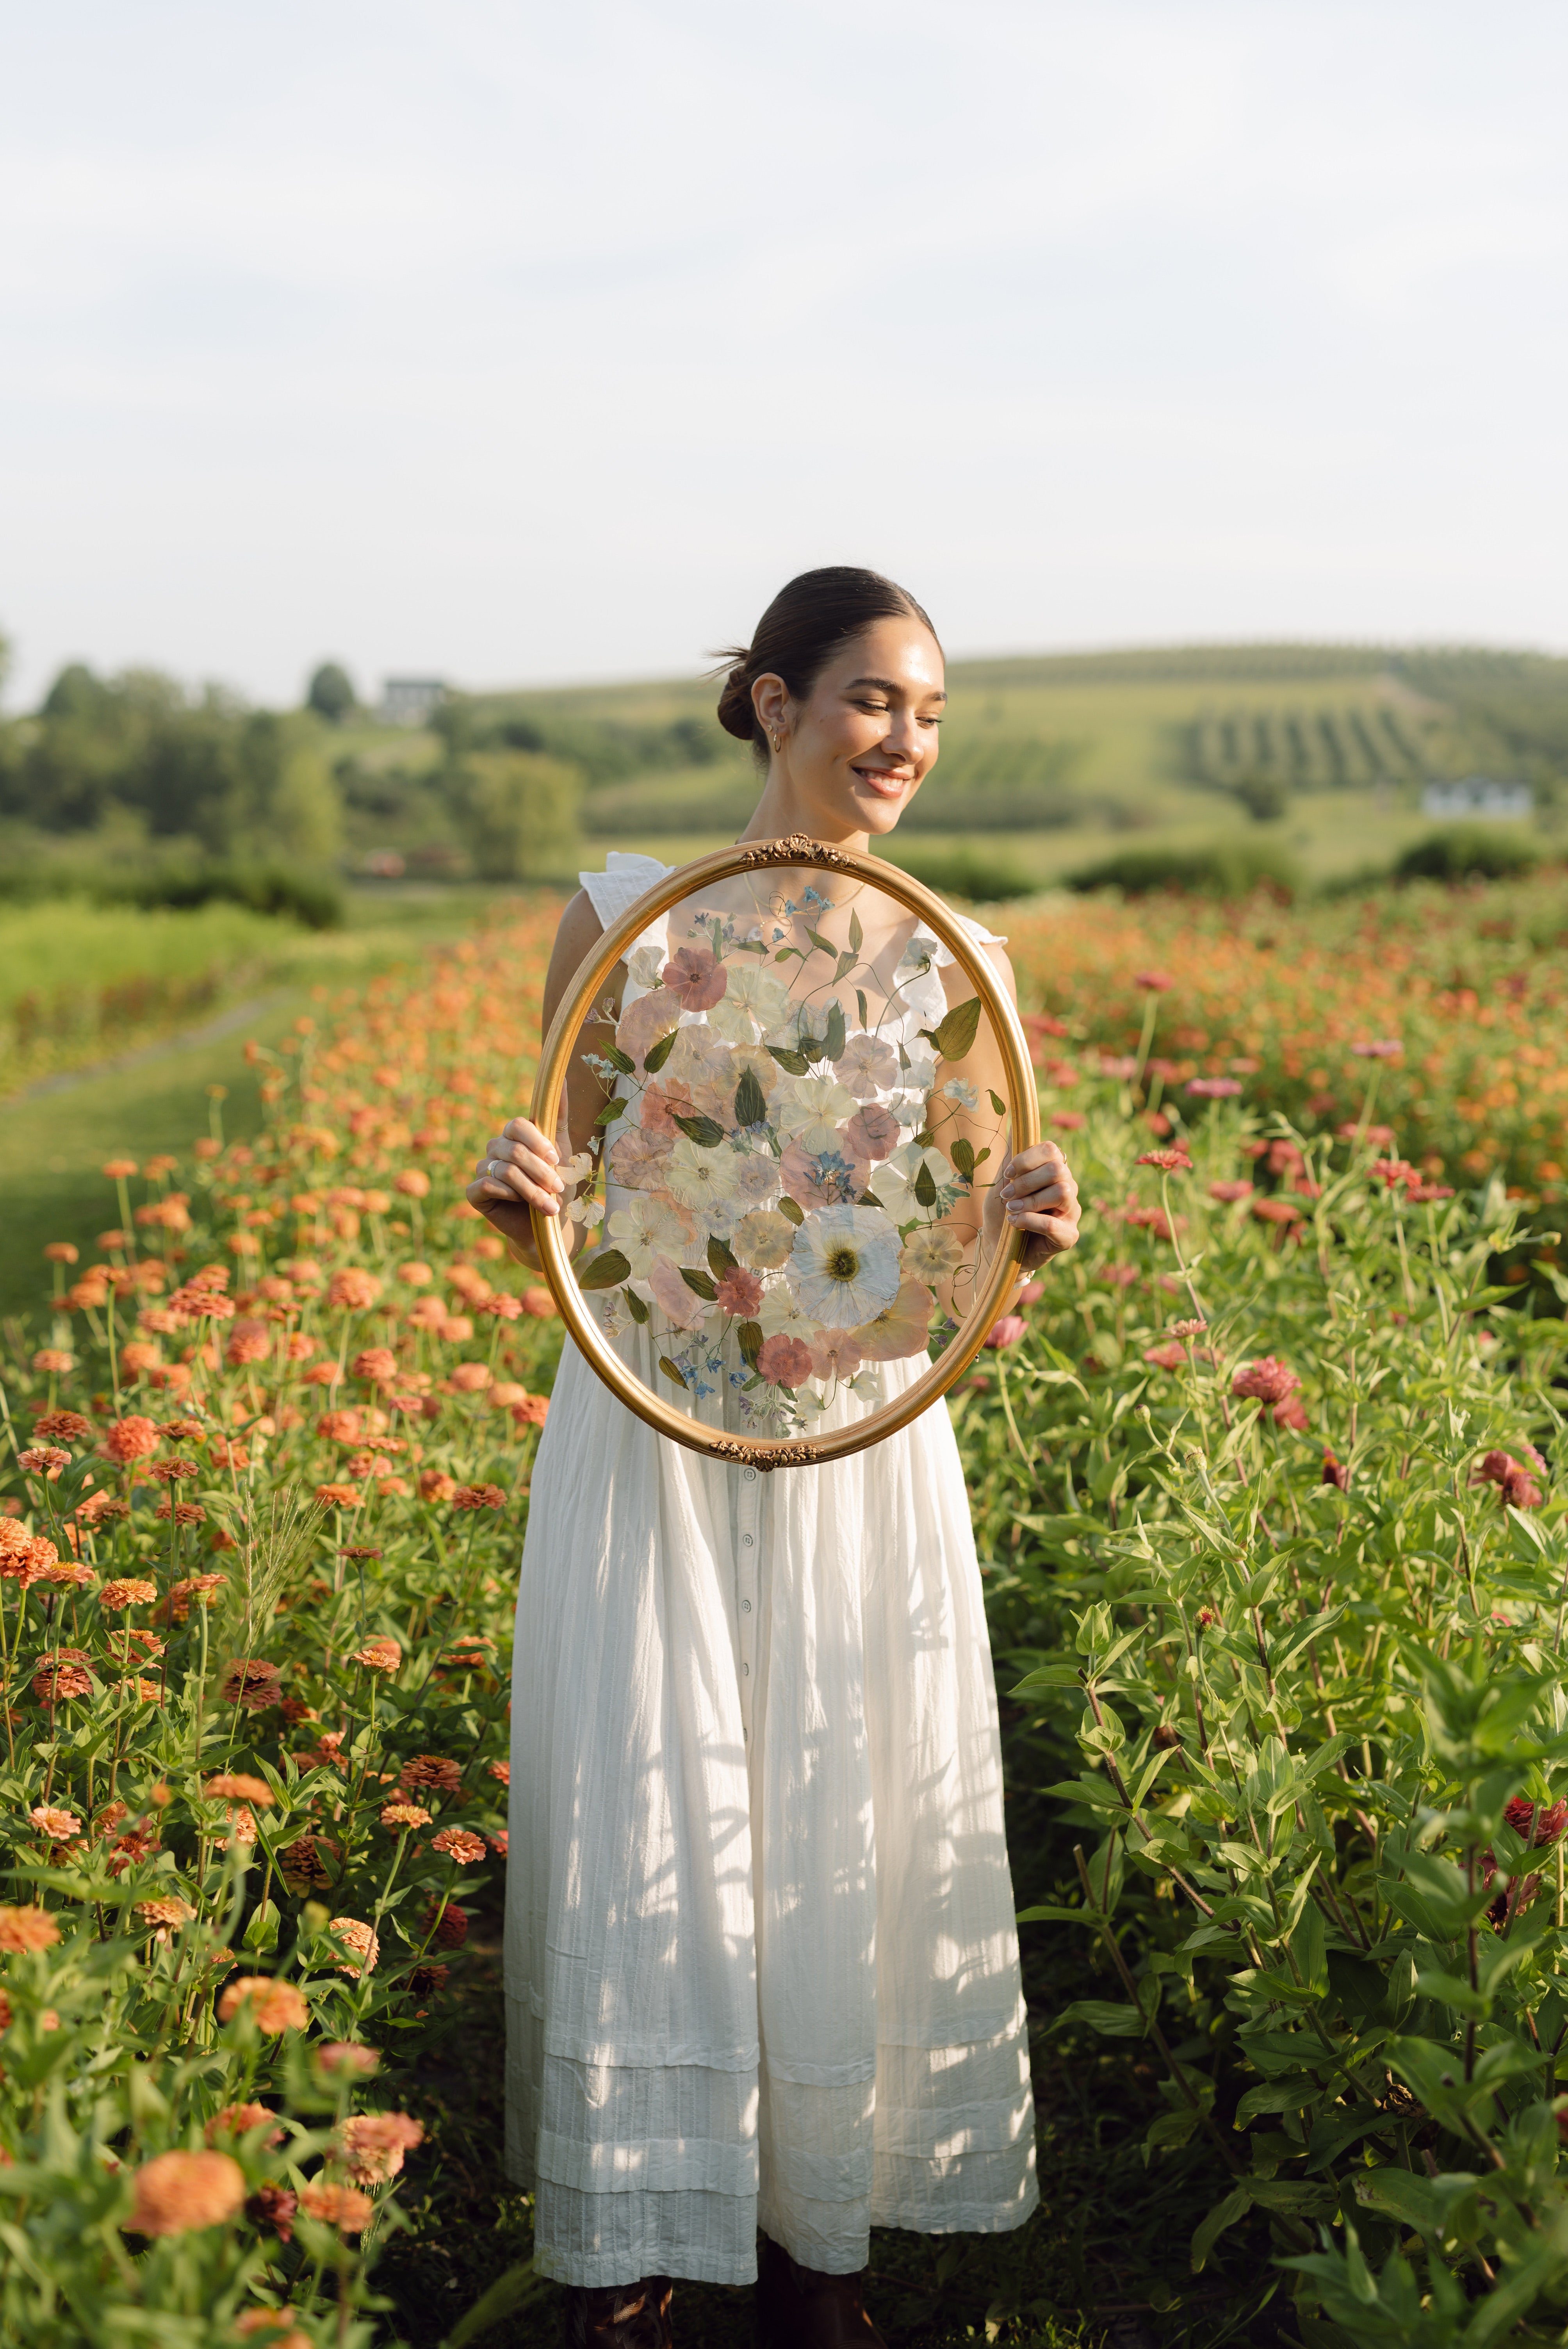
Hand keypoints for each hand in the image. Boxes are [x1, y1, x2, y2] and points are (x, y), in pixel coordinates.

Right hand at [466, 1118, 565, 1239]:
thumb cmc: (557, 1186)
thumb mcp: (563, 1150)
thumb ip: (558, 1115)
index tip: (556, 1159)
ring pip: (506, 1171)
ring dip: (533, 1190)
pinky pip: (487, 1186)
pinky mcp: (474, 1193)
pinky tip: (520, 1204)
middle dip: (541, 1172)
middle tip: (559, 1188)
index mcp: (513, 1136)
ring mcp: (482, 1169)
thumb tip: (562, 1080)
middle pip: (515, 1151)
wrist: (549, 1225)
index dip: (537, 1142)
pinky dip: (510, 1195)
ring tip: (551, 1205)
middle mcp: (495, 1148)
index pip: (517, 1125)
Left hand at [992, 1140, 1079, 1269]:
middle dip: (1027, 1182)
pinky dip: (1030, 1220)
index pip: (1052, 1150)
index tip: (1008, 1173)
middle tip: (1007, 1196)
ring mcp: (1071, 1212)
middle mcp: (1068, 1188)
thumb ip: (1010, 1159)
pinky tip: (1014, 1223)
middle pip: (1058, 1170)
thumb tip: (1014, 1127)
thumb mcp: (1001, 1184)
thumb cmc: (1002, 1213)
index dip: (1028, 1159)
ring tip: (1011, 1210)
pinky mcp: (1069, 1235)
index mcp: (1053, 1172)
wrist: (998, 1248)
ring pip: (1062, 1192)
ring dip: (1030, 1201)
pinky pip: (1055, 1223)